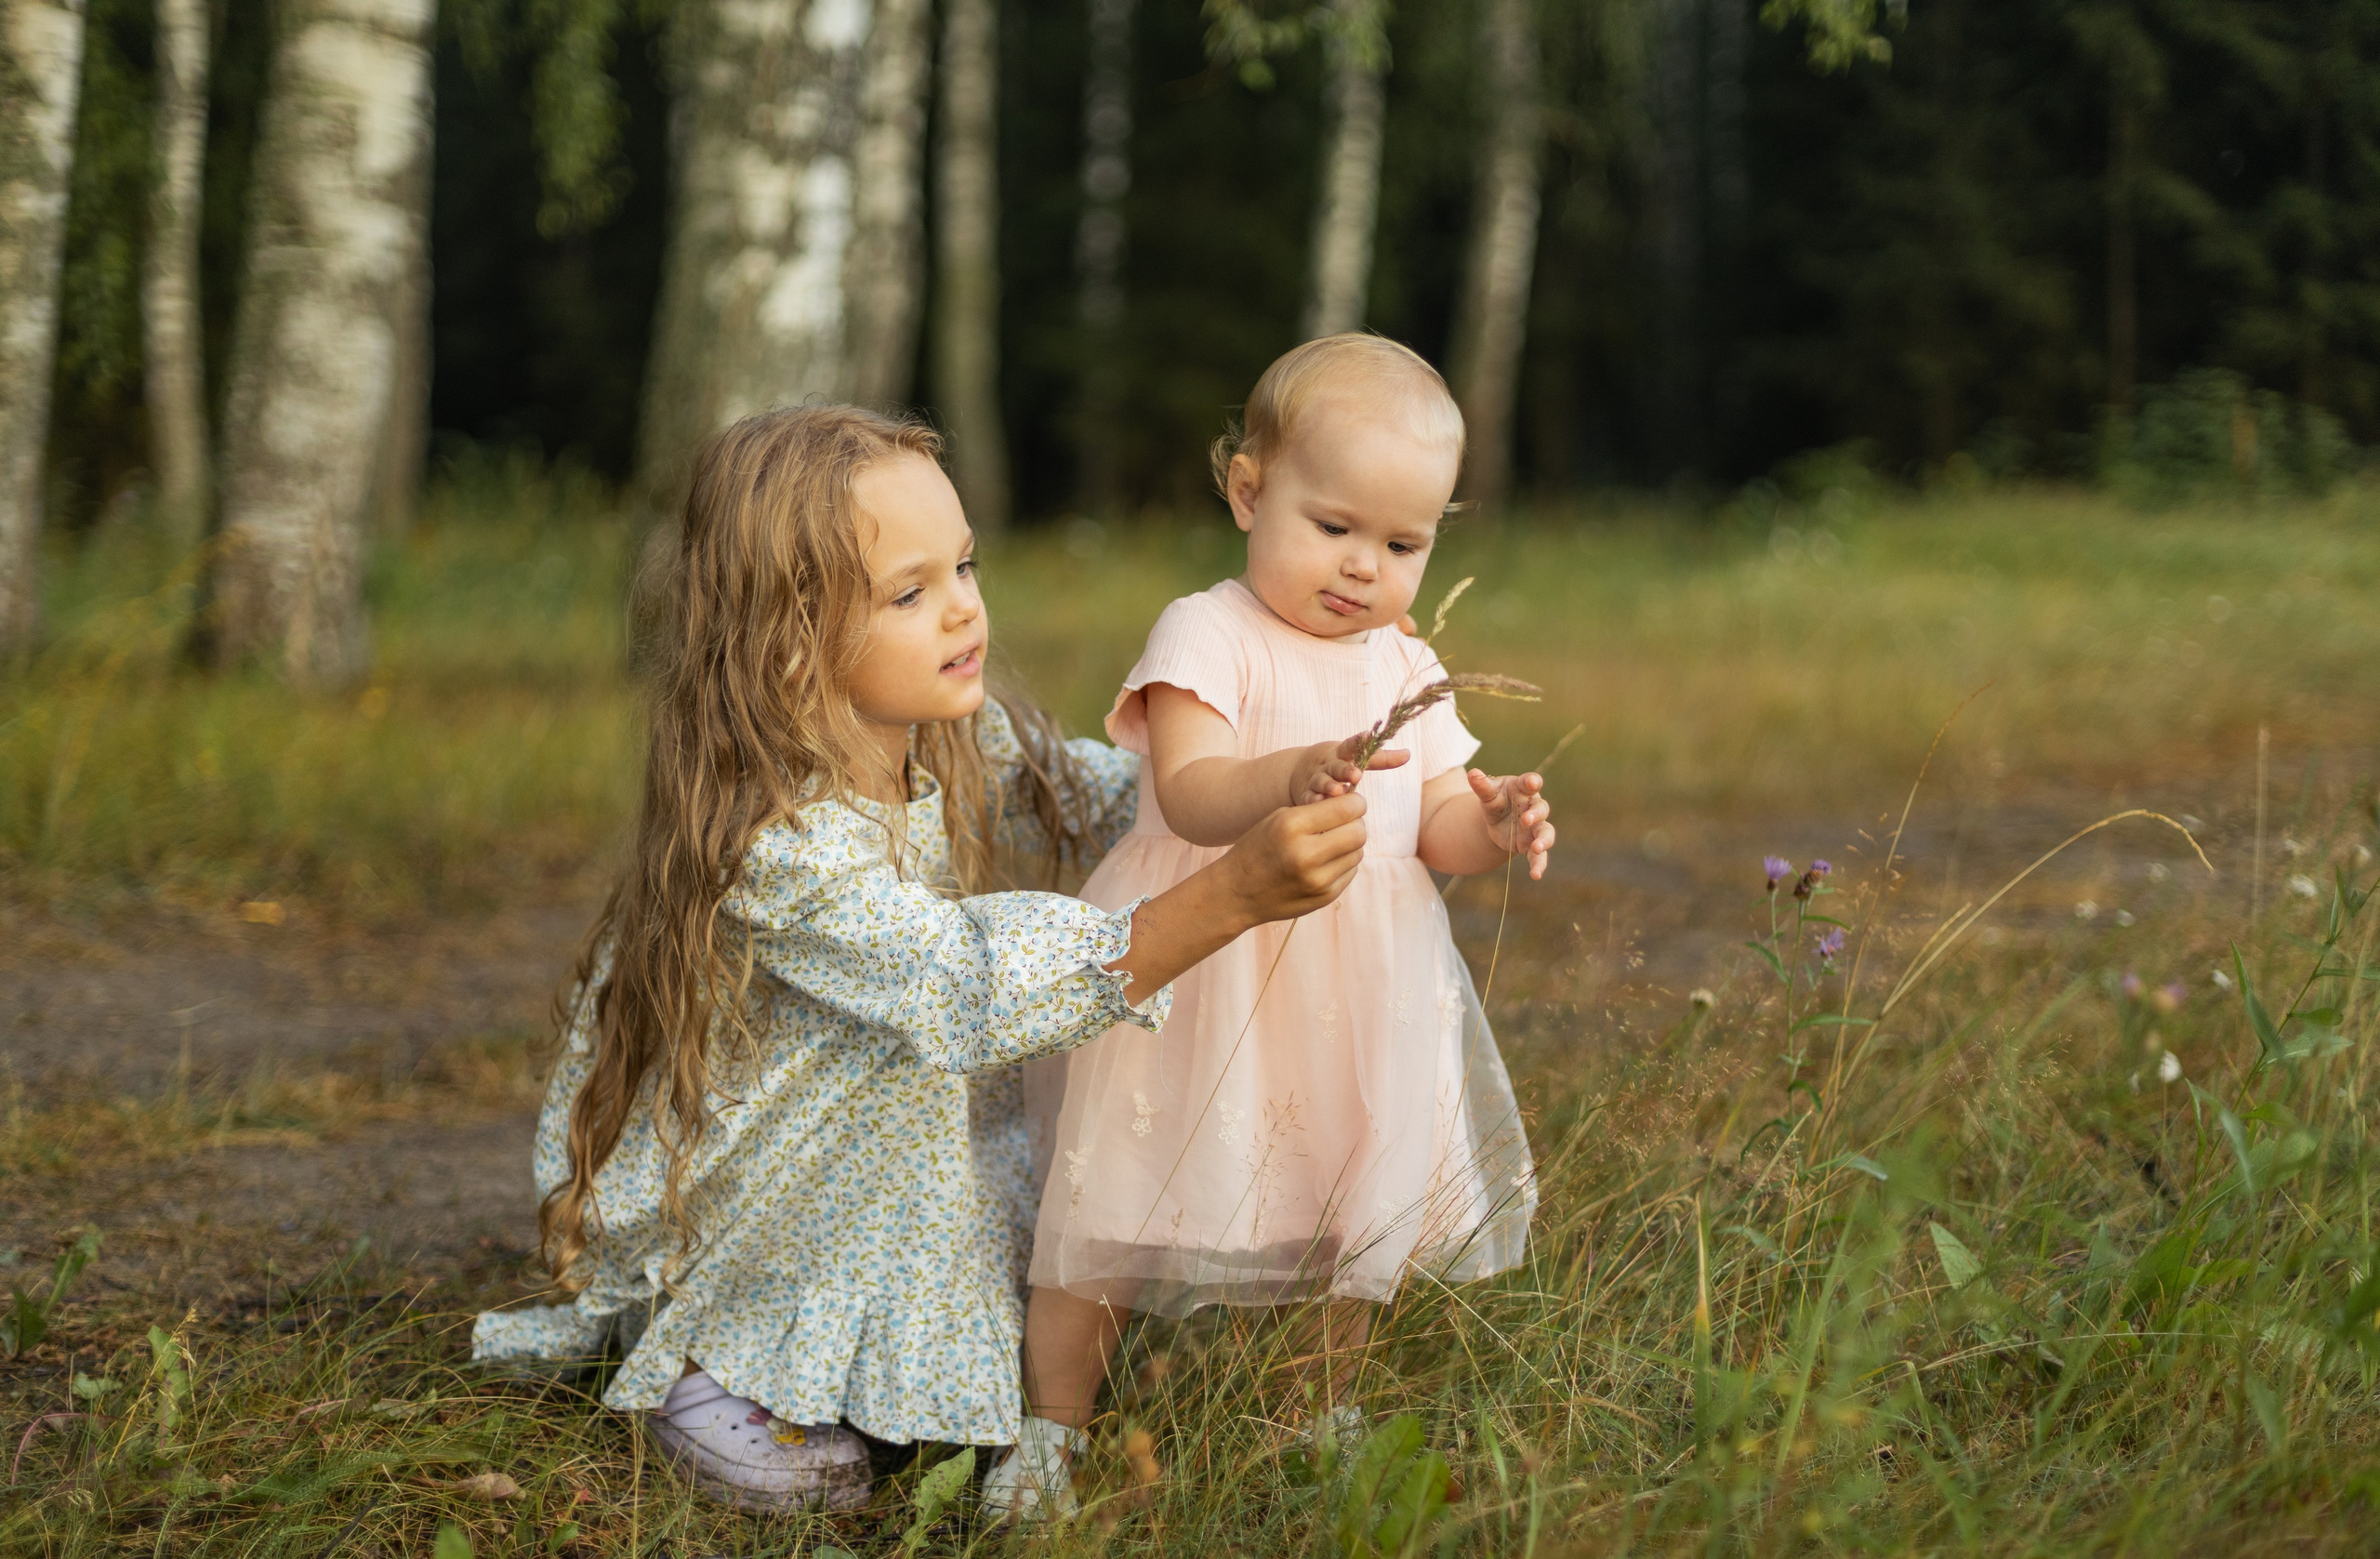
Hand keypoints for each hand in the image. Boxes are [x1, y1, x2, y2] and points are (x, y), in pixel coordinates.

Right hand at [1220, 792, 1368, 924]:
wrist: (1236, 893)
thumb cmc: (1258, 849)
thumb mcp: (1278, 819)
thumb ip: (1316, 811)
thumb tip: (1356, 807)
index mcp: (1291, 827)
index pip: (1347, 808)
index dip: (1356, 803)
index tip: (1352, 804)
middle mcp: (1306, 854)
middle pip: (1359, 832)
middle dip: (1356, 823)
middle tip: (1345, 823)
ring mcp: (1317, 880)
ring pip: (1358, 852)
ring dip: (1349, 845)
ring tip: (1330, 844)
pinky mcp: (1325, 896)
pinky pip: (1350, 871)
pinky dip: (1343, 863)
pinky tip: (1324, 862)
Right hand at [1290, 733, 1411, 805]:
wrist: (1299, 771)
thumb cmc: (1337, 763)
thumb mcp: (1356, 758)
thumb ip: (1381, 758)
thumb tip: (1408, 754)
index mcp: (1341, 754)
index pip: (1350, 745)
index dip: (1359, 741)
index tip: (1368, 735)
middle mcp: (1327, 765)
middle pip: (1336, 766)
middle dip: (1346, 770)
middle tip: (1357, 775)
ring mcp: (1315, 779)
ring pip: (1321, 781)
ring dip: (1329, 786)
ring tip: (1339, 791)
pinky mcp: (1305, 794)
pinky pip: (1309, 797)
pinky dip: (1313, 800)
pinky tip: (1318, 803)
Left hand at [1469, 769, 1554, 879]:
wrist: (1497, 820)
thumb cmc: (1496, 799)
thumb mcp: (1488, 793)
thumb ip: (1482, 786)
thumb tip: (1472, 773)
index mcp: (1523, 789)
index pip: (1530, 782)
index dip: (1532, 782)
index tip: (1533, 783)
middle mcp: (1534, 807)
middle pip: (1541, 809)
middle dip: (1535, 814)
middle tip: (1526, 819)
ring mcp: (1535, 827)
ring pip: (1546, 833)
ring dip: (1543, 841)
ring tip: (1537, 848)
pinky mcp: (1531, 844)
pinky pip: (1539, 856)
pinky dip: (1539, 865)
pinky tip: (1536, 875)